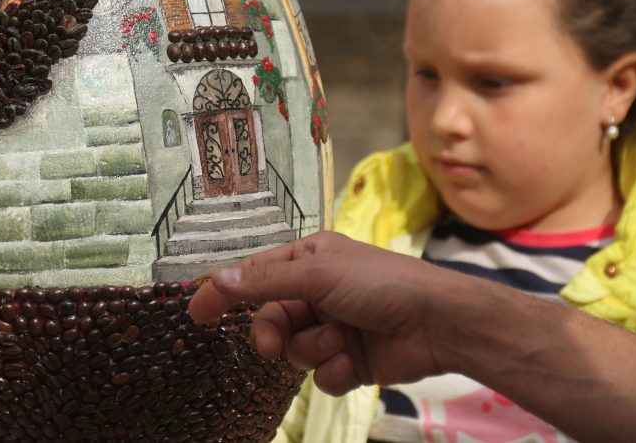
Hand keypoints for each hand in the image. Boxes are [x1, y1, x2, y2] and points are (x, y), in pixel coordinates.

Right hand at [188, 232, 466, 395]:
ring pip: (294, 349)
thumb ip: (266, 281)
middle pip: (270, 318)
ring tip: (340, 342)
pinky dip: (333, 371)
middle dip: (272, 333)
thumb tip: (219, 277)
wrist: (439, 324)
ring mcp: (333, 327)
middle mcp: (317, 292)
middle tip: (270, 346)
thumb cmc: (381, 284)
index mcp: (308, 260)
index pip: (254, 275)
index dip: (224, 292)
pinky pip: (321, 374)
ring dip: (313, 350)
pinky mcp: (350, 360)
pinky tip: (353, 362)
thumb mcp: (318, 275)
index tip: (196, 315)